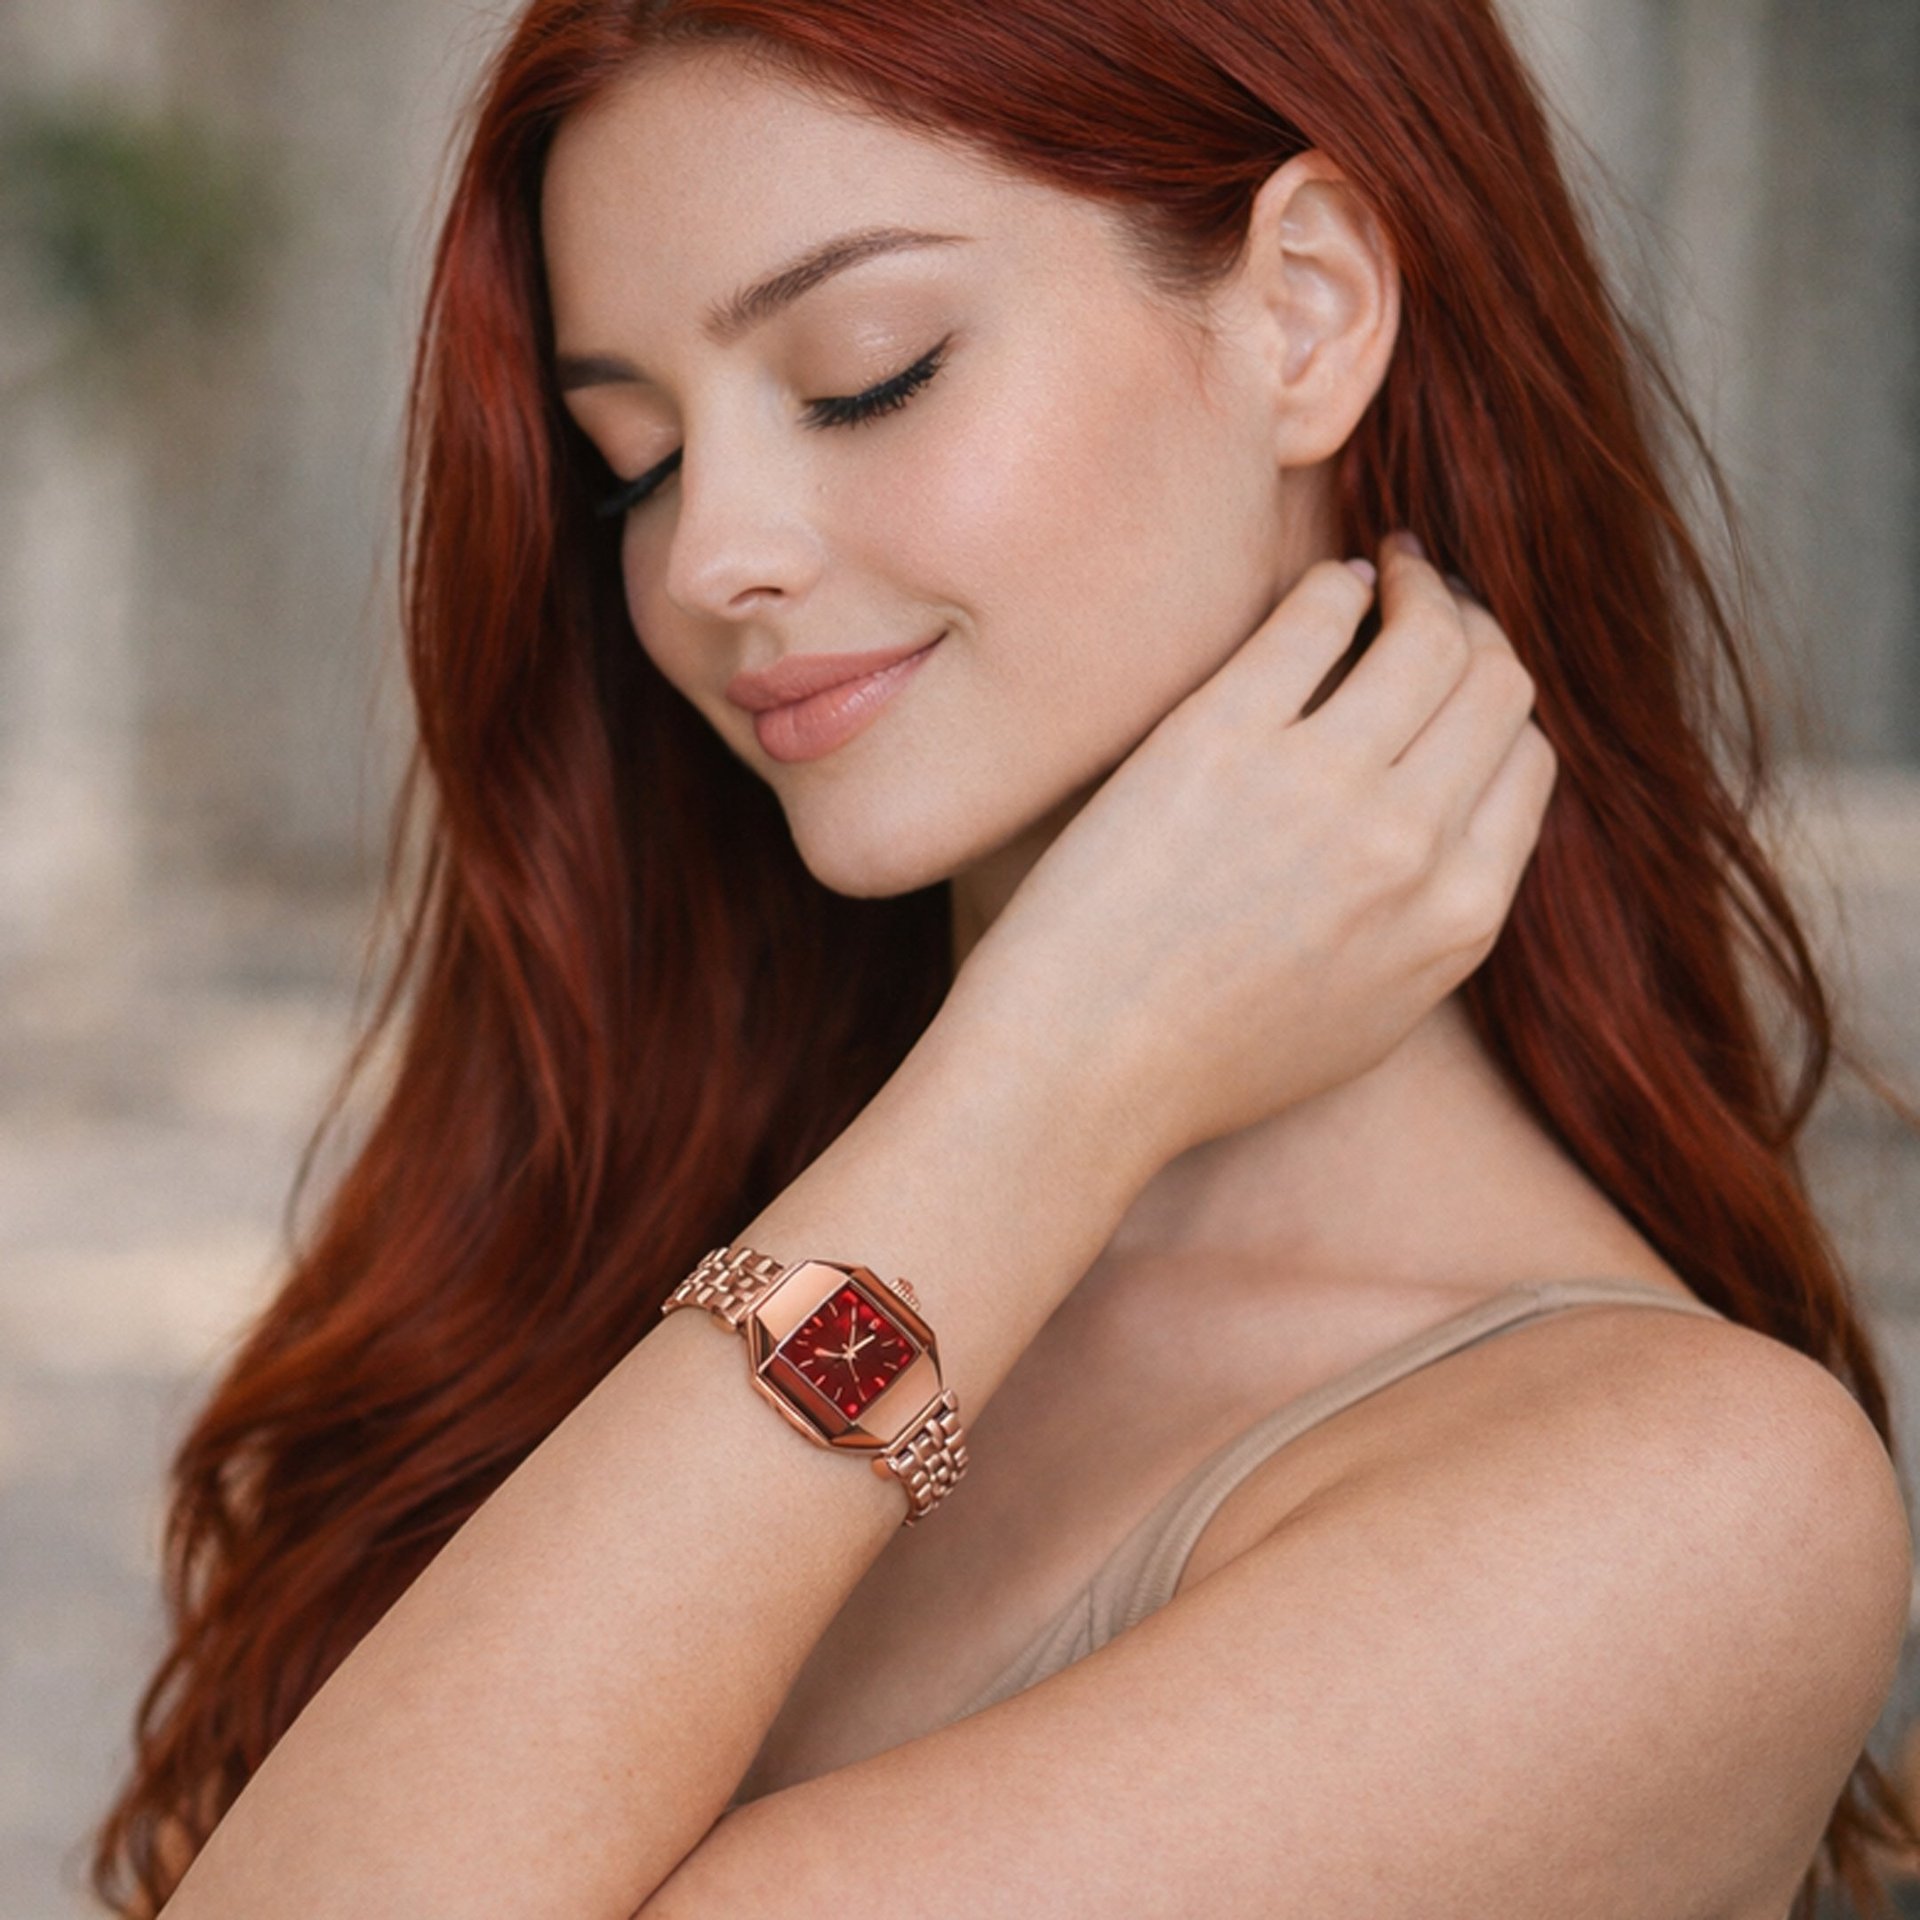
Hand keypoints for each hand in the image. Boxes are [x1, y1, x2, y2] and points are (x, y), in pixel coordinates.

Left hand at [944, 534, 1557, 1177]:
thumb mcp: (1368, 1019)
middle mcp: (1410, 843)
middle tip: (1434, 601)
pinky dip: (1337, 587)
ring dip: (1421, 586)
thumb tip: (1454, 825)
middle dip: (1475, 631)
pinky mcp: (1221, 738)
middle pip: (1494, 686)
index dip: (1497, 709)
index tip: (1462, 681)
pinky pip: (1317, 614)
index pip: (1525, 763)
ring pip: (1431, 637)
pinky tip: (1326, 589)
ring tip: (1392, 571)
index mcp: (1457, 917)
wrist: (1081, 1070)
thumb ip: (1429, 921)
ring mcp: (1320, 785)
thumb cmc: (1204, 1058)